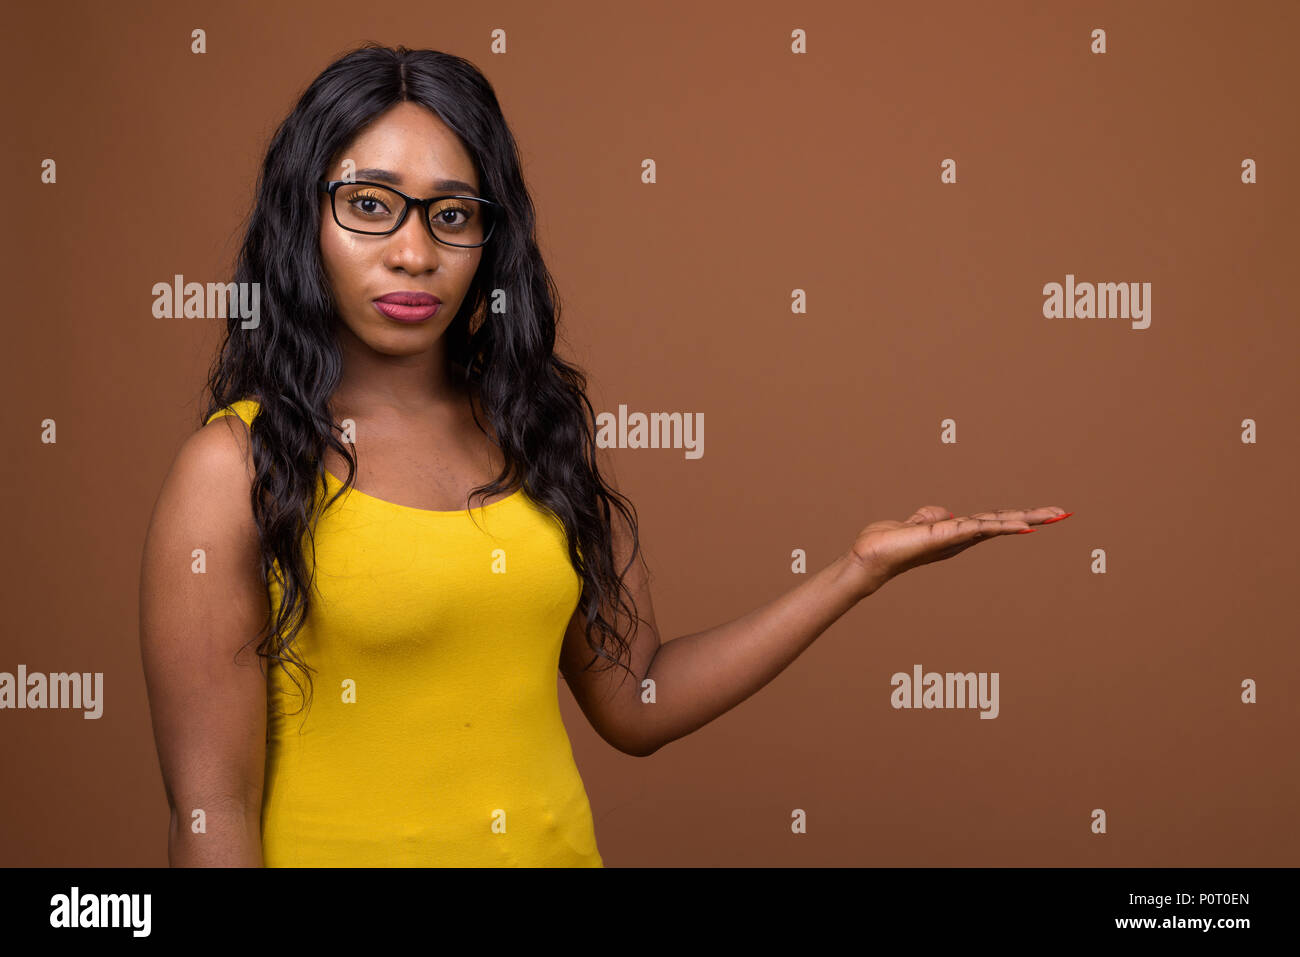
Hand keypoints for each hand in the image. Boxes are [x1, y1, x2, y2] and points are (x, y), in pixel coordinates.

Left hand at [844, 505, 1070, 595]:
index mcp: (958, 533)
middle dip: (1034, 517)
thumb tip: (944, 513)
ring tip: (1055, 516)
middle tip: (1064, 513)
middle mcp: (962, 537)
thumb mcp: (916, 523)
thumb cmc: (889, 543)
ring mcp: (956, 538)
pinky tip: (1023, 526)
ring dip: (1027, 518)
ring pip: (998, 524)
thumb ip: (931, 517)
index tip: (1045, 514)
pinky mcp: (946, 536)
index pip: (993, 521)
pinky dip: (1003, 526)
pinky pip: (980, 529)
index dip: (1018, 516)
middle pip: (1003, 523)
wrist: (870, 557)